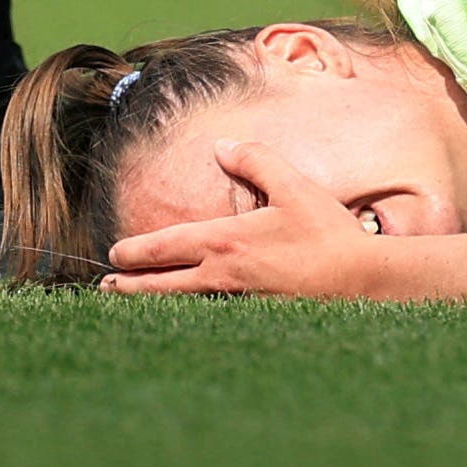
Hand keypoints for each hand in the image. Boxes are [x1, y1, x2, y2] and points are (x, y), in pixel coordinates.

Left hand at [103, 134, 379, 296]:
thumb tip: (221, 147)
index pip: (166, 247)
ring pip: (180, 305)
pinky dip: (185, 315)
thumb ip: (255, 162)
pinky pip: (207, 316)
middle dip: (130, 286)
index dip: (135, 251)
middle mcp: (222, 276)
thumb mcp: (294, 186)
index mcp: (226, 241)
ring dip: (152, 303)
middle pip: (161, 286)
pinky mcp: (253, 319)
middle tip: (106, 288)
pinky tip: (184, 315)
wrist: (361, 282)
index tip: (114, 253)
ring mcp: (236, 303)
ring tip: (131, 303)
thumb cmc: (327, 233)